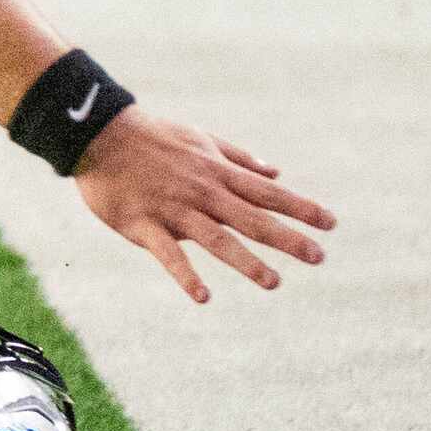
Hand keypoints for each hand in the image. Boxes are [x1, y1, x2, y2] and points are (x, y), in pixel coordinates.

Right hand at [71, 109, 335, 302]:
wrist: (99, 134)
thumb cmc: (153, 136)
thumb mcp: (202, 139)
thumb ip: (239, 158)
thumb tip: (276, 171)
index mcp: (217, 172)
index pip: (267, 192)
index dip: (300, 207)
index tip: (331, 223)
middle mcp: (202, 192)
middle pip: (251, 218)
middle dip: (286, 238)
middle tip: (318, 256)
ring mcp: (174, 209)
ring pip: (216, 238)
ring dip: (246, 261)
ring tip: (273, 283)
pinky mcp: (144, 224)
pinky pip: (168, 254)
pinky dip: (186, 275)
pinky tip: (203, 296)